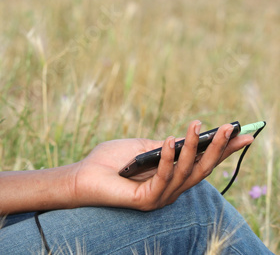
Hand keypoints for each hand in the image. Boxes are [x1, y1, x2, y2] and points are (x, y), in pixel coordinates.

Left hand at [70, 121, 253, 210]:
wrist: (83, 175)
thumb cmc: (109, 160)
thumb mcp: (141, 147)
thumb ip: (164, 146)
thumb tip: (187, 138)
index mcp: (173, 177)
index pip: (203, 163)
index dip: (223, 150)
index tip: (242, 133)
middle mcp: (172, 189)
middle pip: (202, 170)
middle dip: (218, 149)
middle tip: (230, 128)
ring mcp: (161, 196)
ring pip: (186, 173)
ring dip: (193, 147)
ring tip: (196, 126)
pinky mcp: (148, 199)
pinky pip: (163, 177)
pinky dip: (168, 157)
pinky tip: (169, 140)